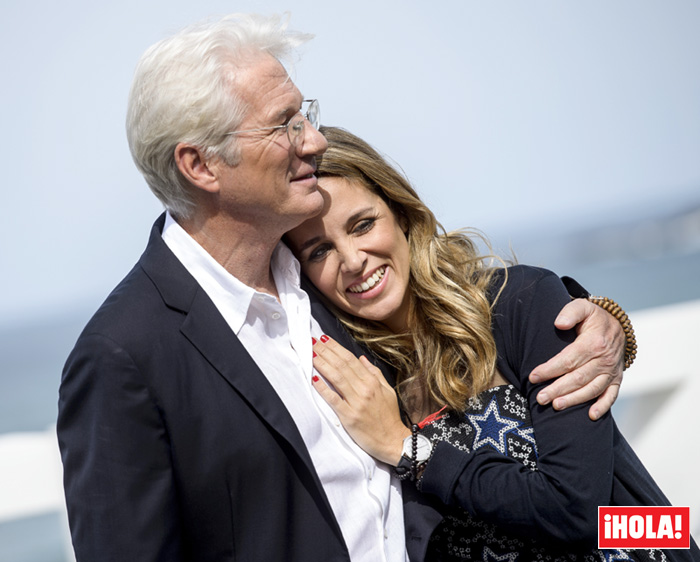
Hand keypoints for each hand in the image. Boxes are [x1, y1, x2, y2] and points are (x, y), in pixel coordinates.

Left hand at [312, 336, 409, 464]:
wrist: (393, 441)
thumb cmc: (389, 417)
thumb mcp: (388, 391)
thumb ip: (374, 373)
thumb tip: (361, 358)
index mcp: (372, 382)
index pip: (350, 359)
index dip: (335, 347)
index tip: (324, 338)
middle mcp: (364, 389)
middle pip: (341, 365)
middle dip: (325, 351)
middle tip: (311, 341)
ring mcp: (356, 402)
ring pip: (336, 378)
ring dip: (322, 364)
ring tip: (311, 354)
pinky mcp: (349, 416)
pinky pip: (333, 399)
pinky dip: (323, 388)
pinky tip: (314, 379)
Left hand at [529, 298, 624, 420]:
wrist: (616, 325)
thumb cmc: (593, 317)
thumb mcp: (582, 307)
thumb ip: (570, 312)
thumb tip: (559, 323)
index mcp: (594, 343)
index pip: (568, 360)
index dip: (550, 369)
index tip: (533, 377)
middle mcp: (605, 360)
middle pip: (578, 378)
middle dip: (557, 389)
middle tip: (540, 398)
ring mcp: (612, 371)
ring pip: (592, 389)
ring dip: (574, 400)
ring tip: (556, 406)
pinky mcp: (616, 379)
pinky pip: (611, 395)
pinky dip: (602, 407)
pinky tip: (590, 416)